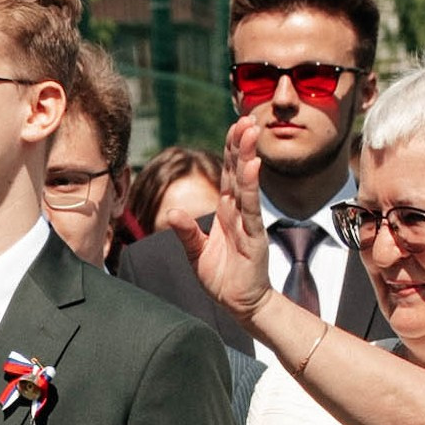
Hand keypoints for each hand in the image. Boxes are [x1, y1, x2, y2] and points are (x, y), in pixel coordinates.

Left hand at [196, 118, 275, 324]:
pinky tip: (252, 167)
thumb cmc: (222, 278)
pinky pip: (251, 209)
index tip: (234, 127)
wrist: (241, 305)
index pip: (228, 174)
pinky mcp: (254, 238)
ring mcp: (248, 223)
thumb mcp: (196, 253)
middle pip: (238, 172)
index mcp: (227, 212)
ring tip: (250, 133)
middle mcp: (239, 212)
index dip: (230, 150)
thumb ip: (186, 231)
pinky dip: (251, 187)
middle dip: (241, 145)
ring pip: (246, 184)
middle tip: (246, 119)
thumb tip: (170, 211)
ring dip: (247, 157)